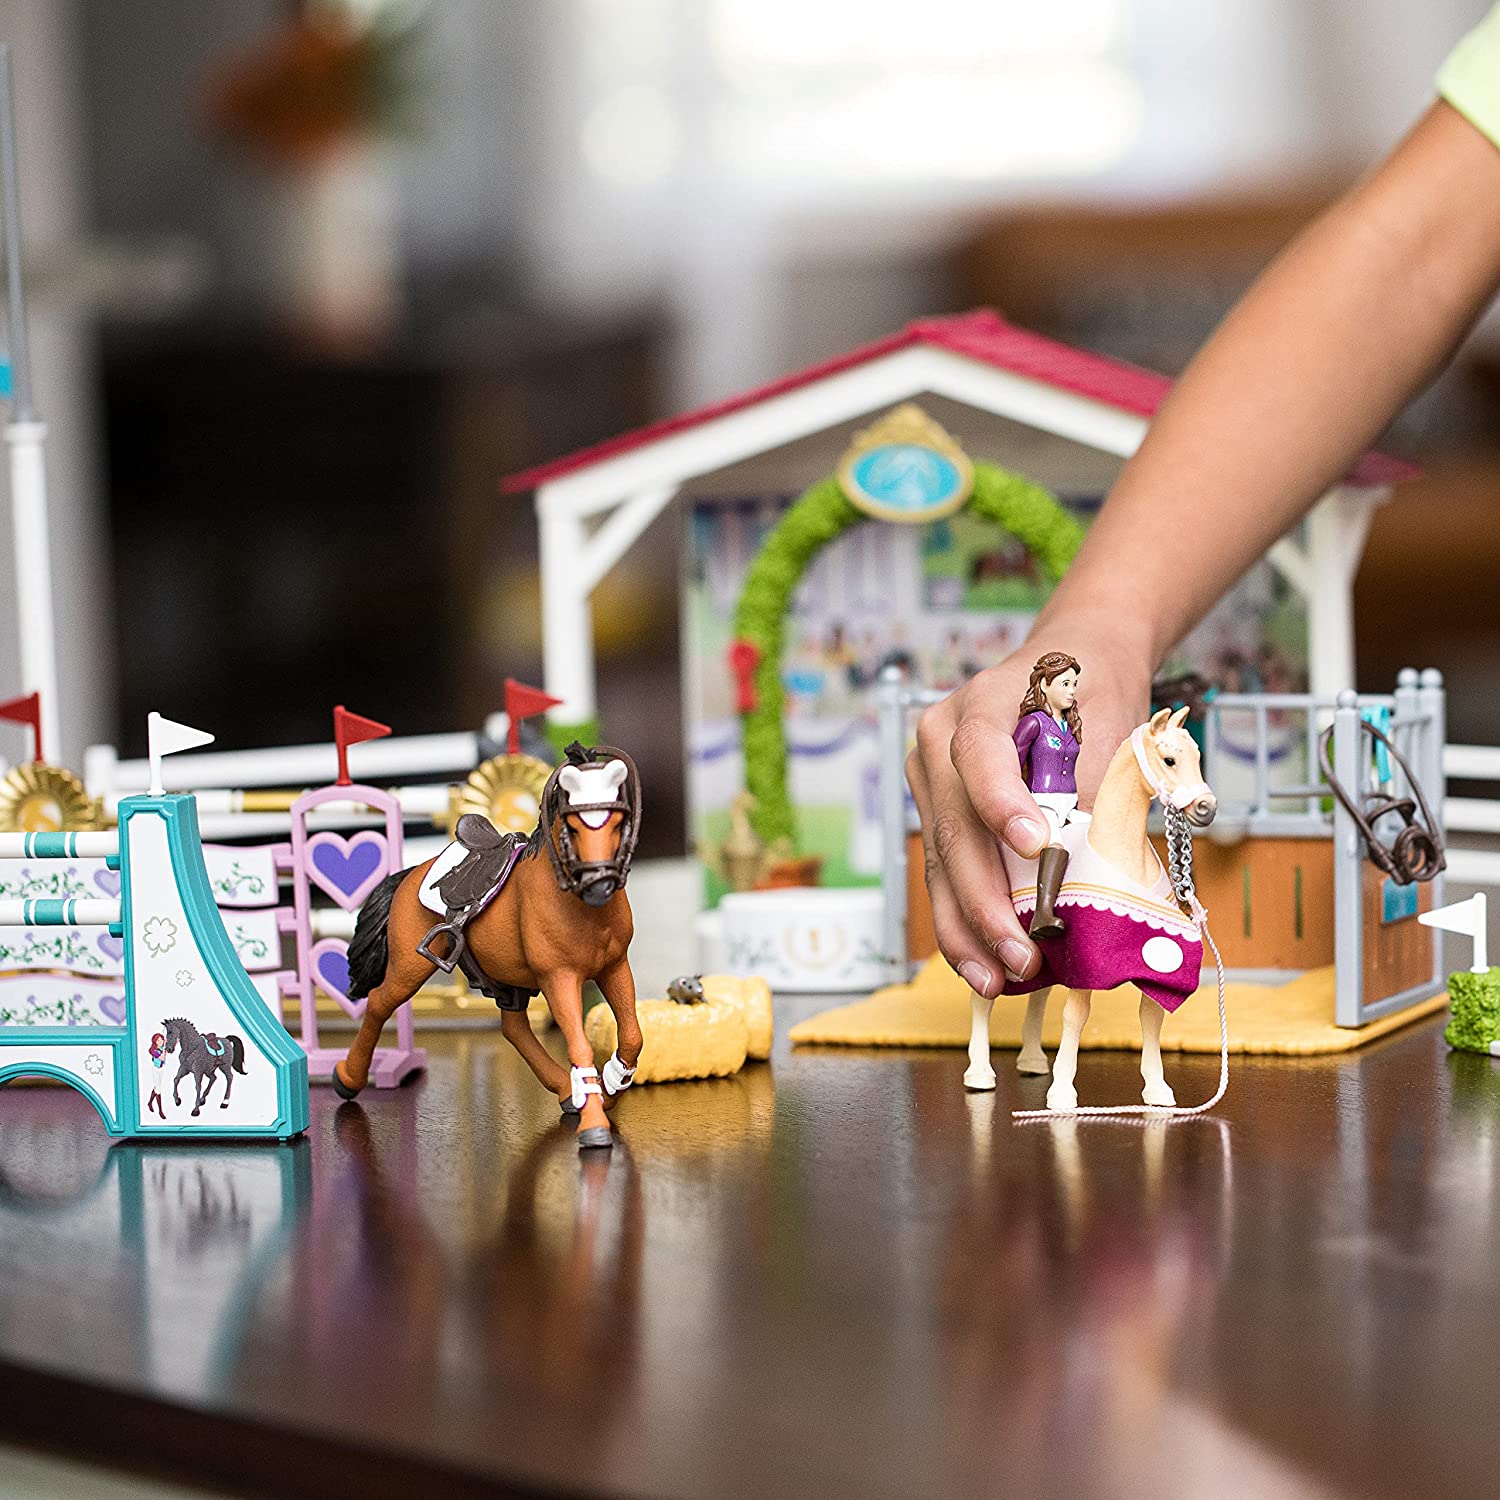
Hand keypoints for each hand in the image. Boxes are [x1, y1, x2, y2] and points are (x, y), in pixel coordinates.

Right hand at [906, 622, 1150, 996]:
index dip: (1002, 802)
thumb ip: (1096, 788)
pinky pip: (945, 874)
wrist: (1074, 660)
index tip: (1035, 846)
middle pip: (953, 828)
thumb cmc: (1091, 688)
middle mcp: (938, 744)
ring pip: (940, 864)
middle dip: (985, 900)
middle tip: (1021, 951)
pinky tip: (984, 962)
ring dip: (967, 927)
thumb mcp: (1108, 722)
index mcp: (979, 705)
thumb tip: (1092, 869)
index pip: (979, 755)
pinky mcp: (939, 815)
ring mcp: (931, 783)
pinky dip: (965, 921)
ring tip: (997, 976)